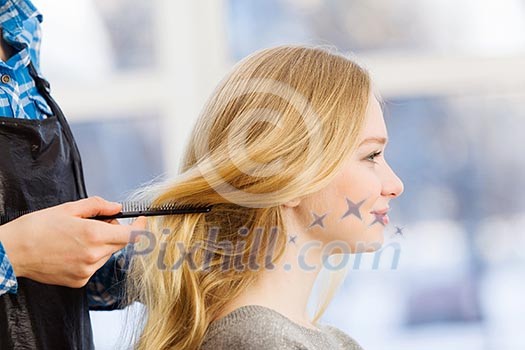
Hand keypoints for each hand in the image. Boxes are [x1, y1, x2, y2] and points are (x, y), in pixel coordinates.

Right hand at [0, 196, 146, 287]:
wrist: (13, 251)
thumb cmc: (38, 227)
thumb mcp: (69, 208)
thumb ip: (98, 206)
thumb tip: (117, 207)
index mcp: (94, 235)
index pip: (132, 235)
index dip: (141, 227)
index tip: (142, 220)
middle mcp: (94, 256)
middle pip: (120, 244)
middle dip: (115, 232)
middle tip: (96, 223)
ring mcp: (87, 271)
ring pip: (107, 255)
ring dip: (102, 245)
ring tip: (77, 238)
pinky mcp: (79, 281)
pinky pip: (94, 266)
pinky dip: (90, 257)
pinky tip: (71, 251)